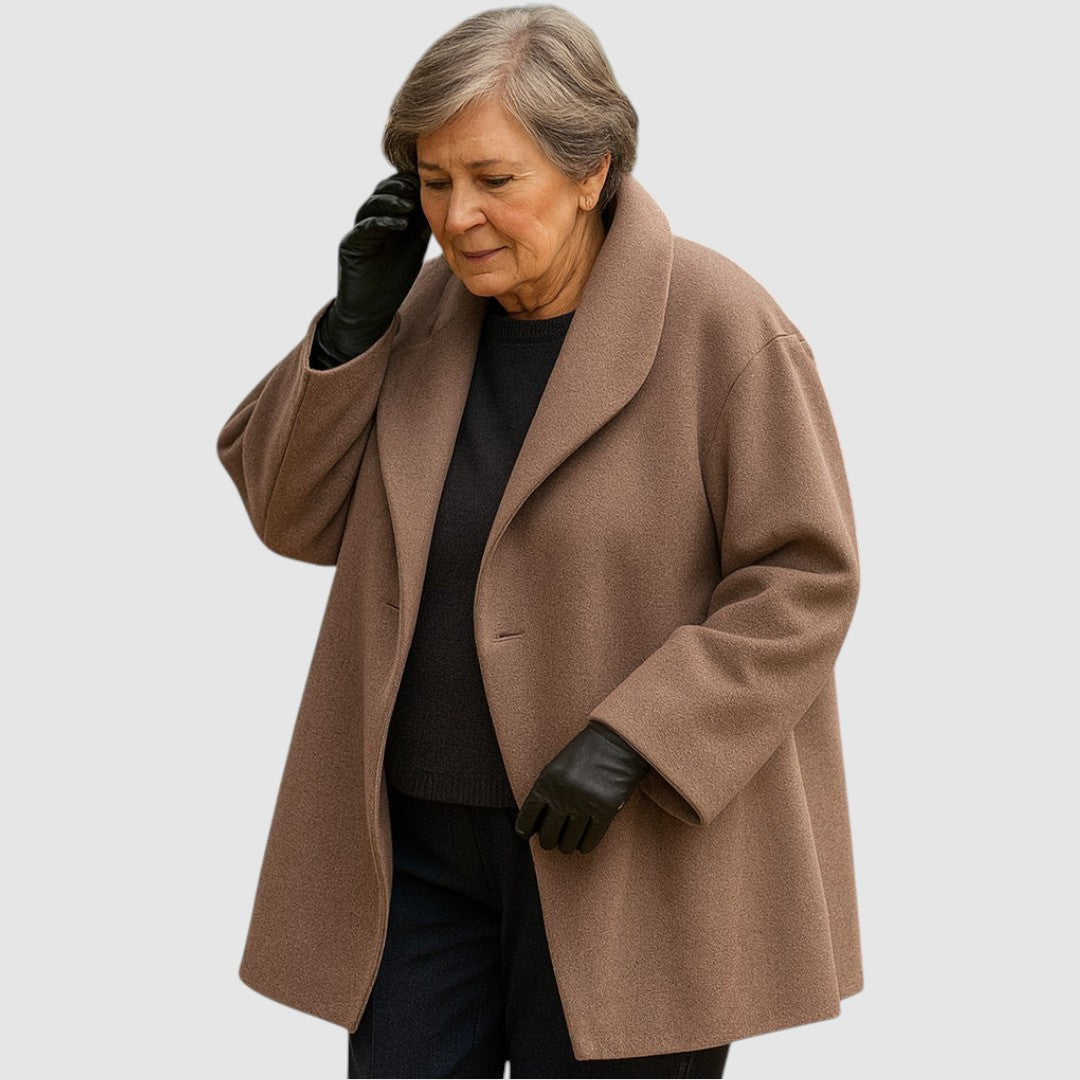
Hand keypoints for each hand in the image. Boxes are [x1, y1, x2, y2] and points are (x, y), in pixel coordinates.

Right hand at [314, 171, 431, 363]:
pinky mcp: (350, 245)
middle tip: (417, 184)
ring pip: (371, 206)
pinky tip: (399, 224)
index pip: (397, 191)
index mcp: (387, 218)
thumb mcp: (413, 248)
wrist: (371, 309)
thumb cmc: (393, 279)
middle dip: (399, 186)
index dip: (411, 183)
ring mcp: (359, 232)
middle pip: (382, 192)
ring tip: (409, 203)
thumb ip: (421, 226)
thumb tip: (442, 203)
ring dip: (391, 202)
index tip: (430, 180)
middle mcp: (370, 220)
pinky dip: (382, 223)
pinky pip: (365, 228)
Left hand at [515, 721, 651, 853]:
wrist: (617, 741)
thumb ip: (546, 791)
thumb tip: (536, 824)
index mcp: (546, 782)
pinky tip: (583, 843)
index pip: (527, 816)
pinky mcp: (606, 810)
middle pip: (548, 835)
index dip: (524, 829)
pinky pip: (590, 840)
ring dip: (567, 845)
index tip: (525, 834)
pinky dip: (585, 846)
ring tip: (569, 842)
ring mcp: (584, 804)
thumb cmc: (585, 753)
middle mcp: (563, 796)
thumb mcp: (557, 766)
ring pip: (568, 842)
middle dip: (548, 841)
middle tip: (553, 839)